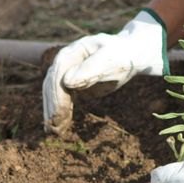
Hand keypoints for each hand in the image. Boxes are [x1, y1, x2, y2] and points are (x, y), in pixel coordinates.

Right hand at [43, 9, 168, 134]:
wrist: (130, 57)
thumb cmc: (122, 56)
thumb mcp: (110, 60)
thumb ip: (90, 70)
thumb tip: (67, 82)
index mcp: (74, 51)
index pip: (59, 72)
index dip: (57, 92)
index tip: (58, 112)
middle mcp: (66, 61)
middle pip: (53, 84)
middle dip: (53, 105)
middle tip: (53, 126)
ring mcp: (68, 73)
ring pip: (54, 93)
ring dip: (53, 112)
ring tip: (54, 131)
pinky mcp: (73, 86)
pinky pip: (63, 100)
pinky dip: (61, 113)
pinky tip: (59, 127)